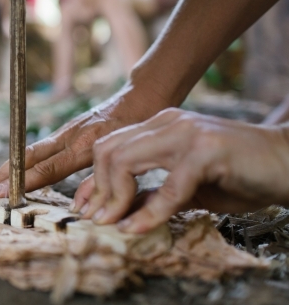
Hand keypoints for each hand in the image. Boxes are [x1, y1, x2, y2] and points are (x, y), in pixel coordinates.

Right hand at [0, 93, 131, 197]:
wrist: (141, 96)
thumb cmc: (138, 126)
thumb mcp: (125, 153)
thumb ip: (101, 176)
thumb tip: (81, 206)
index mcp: (84, 145)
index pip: (46, 169)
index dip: (22, 183)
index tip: (0, 194)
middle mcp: (68, 137)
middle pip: (28, 157)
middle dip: (3, 175)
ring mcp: (65, 132)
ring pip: (29, 152)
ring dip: (7, 168)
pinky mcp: (66, 131)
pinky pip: (39, 148)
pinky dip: (21, 161)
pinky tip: (13, 172)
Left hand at [72, 108, 288, 232]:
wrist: (286, 162)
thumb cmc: (237, 176)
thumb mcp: (184, 187)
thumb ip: (150, 193)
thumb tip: (115, 212)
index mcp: (159, 126)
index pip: (109, 148)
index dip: (90, 181)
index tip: (84, 209)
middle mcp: (167, 123)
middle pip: (108, 151)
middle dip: (97, 189)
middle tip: (98, 219)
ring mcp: (186, 133)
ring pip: (125, 161)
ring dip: (114, 198)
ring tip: (113, 224)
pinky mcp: (206, 150)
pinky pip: (167, 186)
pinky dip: (149, 212)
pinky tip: (137, 228)